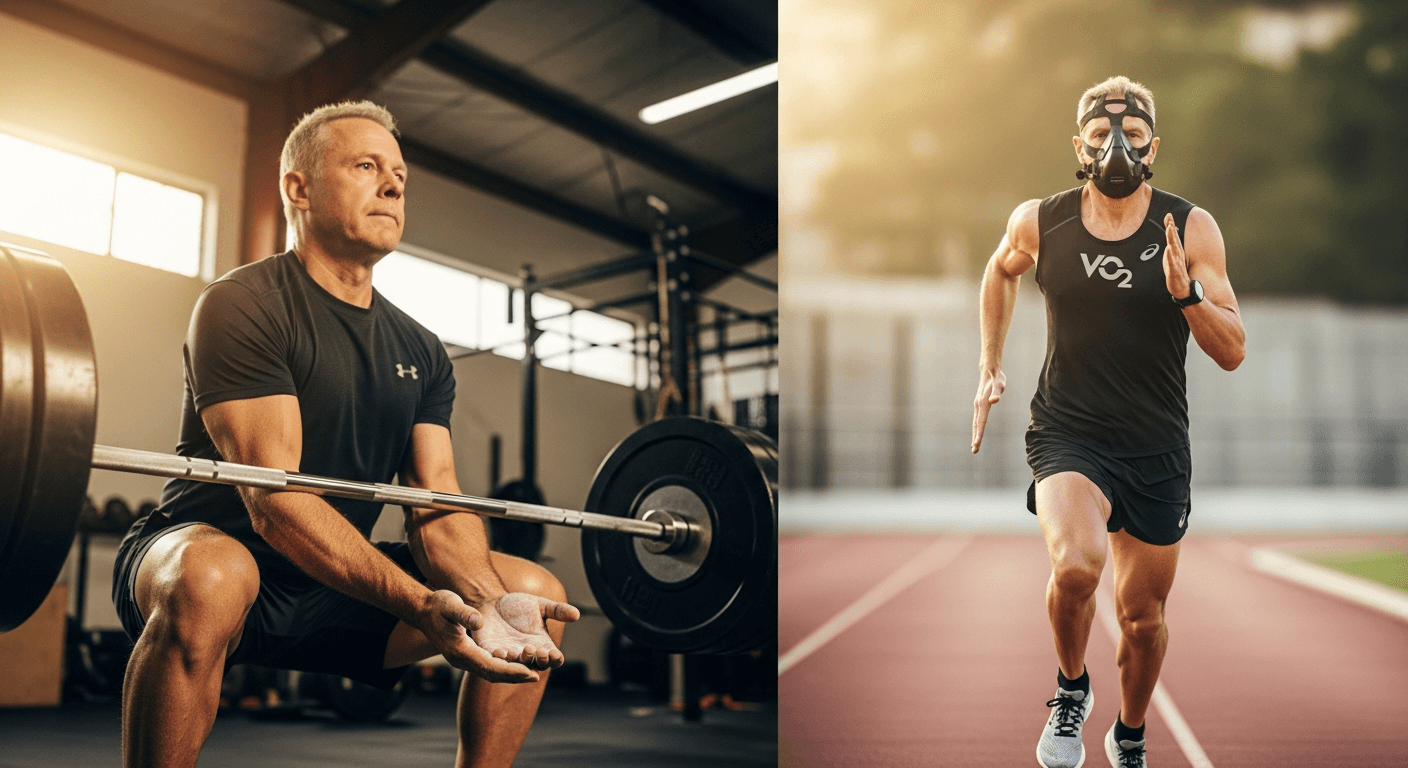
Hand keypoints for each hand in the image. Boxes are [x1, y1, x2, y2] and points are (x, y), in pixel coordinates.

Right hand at [414, 589, 561, 683]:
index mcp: (459, 650)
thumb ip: (464, 613)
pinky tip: (517, 665)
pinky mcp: (466, 656)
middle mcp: (461, 659)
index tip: (528, 672)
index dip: (509, 670)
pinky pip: (487, 666)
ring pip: (489, 673)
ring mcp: (463, 660)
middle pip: (491, 674)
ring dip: (510, 675)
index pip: (488, 665)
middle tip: (537, 676)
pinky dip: (502, 668)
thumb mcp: (450, 604)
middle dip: (514, 677)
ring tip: (532, 674)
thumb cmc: (438, 605)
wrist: (424, 611)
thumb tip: (479, 622)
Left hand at [469, 593, 580, 682]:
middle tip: (532, 648)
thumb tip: (577, 614)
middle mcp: (527, 654)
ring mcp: (510, 655)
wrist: (493, 601)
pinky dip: (498, 658)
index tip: (554, 653)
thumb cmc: (519, 606)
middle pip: (537, 666)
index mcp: (542, 645)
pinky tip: (500, 651)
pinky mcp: (491, 652)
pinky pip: (495, 661)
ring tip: (516, 650)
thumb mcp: (541, 605)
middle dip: (536, 660)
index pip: (553, 660)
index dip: (554, 659)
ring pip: (516, 667)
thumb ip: (557, 610)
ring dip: (517, 662)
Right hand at [971, 367, 1005, 453]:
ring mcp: (977, 405)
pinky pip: (977, 419)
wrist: (989, 371)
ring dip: (975, 434)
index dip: (979, 434)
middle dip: (976, 438)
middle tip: (975, 451)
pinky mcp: (979, 405)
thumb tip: (994, 401)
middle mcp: (978, 406)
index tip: (977, 444)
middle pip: (977, 425)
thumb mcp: (1000, 384)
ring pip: (976, 423)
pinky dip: (977, 428)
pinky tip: (977, 432)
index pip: (981, 422)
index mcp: (983, 403)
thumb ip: (997, 392)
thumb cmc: (997, 378)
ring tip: (975, 445)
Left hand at [1163, 213, 1190, 298]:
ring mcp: (1177, 265)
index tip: (1168, 215)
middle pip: (1174, 241)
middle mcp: (1177, 257)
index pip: (1173, 237)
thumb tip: (1170, 239)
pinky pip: (1173, 265)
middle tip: (1169, 219)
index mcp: (1176, 253)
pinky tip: (1169, 250)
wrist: (1184, 291)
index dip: (1170, 226)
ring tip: (1169, 229)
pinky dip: (1171, 257)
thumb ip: (1171, 250)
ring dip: (1171, 239)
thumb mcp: (1172, 260)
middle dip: (1171, 229)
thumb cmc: (1177, 275)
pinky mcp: (1175, 274)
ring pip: (1174, 250)